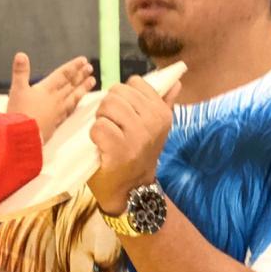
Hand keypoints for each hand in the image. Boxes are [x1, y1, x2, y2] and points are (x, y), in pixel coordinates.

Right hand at [6, 53, 94, 142]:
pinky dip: (76, 104)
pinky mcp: (56, 123)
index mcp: (47, 89)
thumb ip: (20, 72)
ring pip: (74, 97)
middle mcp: (55, 99)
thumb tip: (21, 55)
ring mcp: (58, 111)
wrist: (23, 137)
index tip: (84, 61)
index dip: (73, 66)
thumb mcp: (17, 89)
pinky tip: (78, 103)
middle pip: (71, 84)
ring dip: (83, 88)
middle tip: (90, 69)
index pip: (63, 75)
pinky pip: (70, 110)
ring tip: (92, 82)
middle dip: (81, 75)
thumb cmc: (19, 113)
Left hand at [88, 76, 180, 213]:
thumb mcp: (155, 129)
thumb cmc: (139, 155)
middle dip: (108, 107)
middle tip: (113, 126)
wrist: (132, 189)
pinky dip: (94, 135)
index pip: (134, 82)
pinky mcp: (119, 149)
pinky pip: (98, 126)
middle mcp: (153, 122)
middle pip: (117, 92)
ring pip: (106, 106)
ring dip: (100, 119)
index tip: (125, 114)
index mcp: (162, 113)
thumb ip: (163, 103)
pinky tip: (101, 146)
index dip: (123, 96)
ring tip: (107, 134)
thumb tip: (176, 82)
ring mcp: (137, 136)